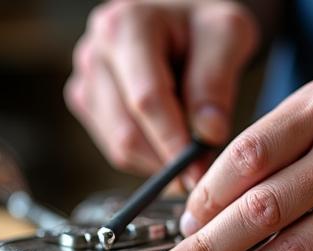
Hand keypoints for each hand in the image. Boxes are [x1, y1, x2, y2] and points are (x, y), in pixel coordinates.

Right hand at [65, 0, 258, 186]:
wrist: (183, 19)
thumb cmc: (205, 25)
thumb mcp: (226, 35)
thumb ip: (216, 81)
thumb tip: (208, 134)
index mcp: (125, 27)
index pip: (146, 99)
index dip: (173, 140)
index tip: (199, 170)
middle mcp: (95, 53)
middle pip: (126, 129)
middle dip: (166, 158)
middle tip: (202, 170)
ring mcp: (86, 80)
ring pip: (118, 145)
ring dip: (158, 160)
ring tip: (191, 147)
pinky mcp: (87, 102)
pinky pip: (115, 148)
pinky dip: (147, 156)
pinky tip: (170, 139)